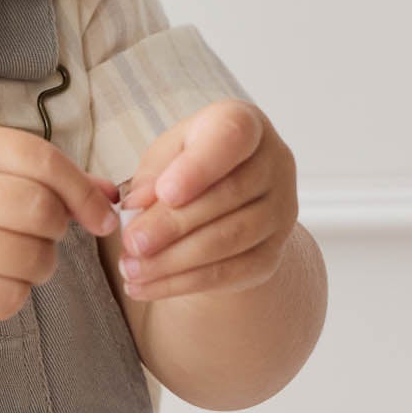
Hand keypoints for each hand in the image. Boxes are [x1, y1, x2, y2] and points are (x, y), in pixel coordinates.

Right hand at [0, 121, 120, 327]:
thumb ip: (43, 176)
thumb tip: (112, 197)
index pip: (43, 160)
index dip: (82, 191)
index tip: (102, 219)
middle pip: (42, 211)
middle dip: (56, 230)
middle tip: (40, 235)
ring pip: (34, 259)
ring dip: (39, 265)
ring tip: (12, 258)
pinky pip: (12, 298)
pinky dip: (14, 293)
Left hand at [115, 100, 298, 300]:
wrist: (224, 201)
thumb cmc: (187, 165)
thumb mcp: (165, 156)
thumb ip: (153, 174)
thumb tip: (136, 206)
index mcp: (246, 125)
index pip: (232, 137)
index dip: (199, 167)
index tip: (165, 193)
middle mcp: (275, 165)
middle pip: (227, 197)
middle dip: (172, 224)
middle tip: (130, 243)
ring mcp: (281, 212)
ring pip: (228, 240)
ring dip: (173, 260)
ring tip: (130, 268)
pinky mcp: (272, 254)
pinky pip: (228, 274)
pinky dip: (181, 284)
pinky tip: (144, 287)